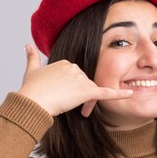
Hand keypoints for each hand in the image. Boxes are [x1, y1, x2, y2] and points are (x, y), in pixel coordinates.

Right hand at [17, 44, 132, 116]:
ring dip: (88, 102)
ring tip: (81, 112)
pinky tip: (130, 93)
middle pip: (84, 84)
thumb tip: (27, 46)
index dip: (73, 89)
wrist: (32, 102)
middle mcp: (74, 68)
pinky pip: (105, 92)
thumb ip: (31, 58)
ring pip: (91, 92)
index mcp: (64, 63)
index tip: (66, 99)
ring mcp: (80, 79)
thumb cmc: (30, 90)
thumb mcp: (31, 71)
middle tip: (76, 109)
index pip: (76, 77)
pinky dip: (118, 93)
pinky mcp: (86, 91)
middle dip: (81, 97)